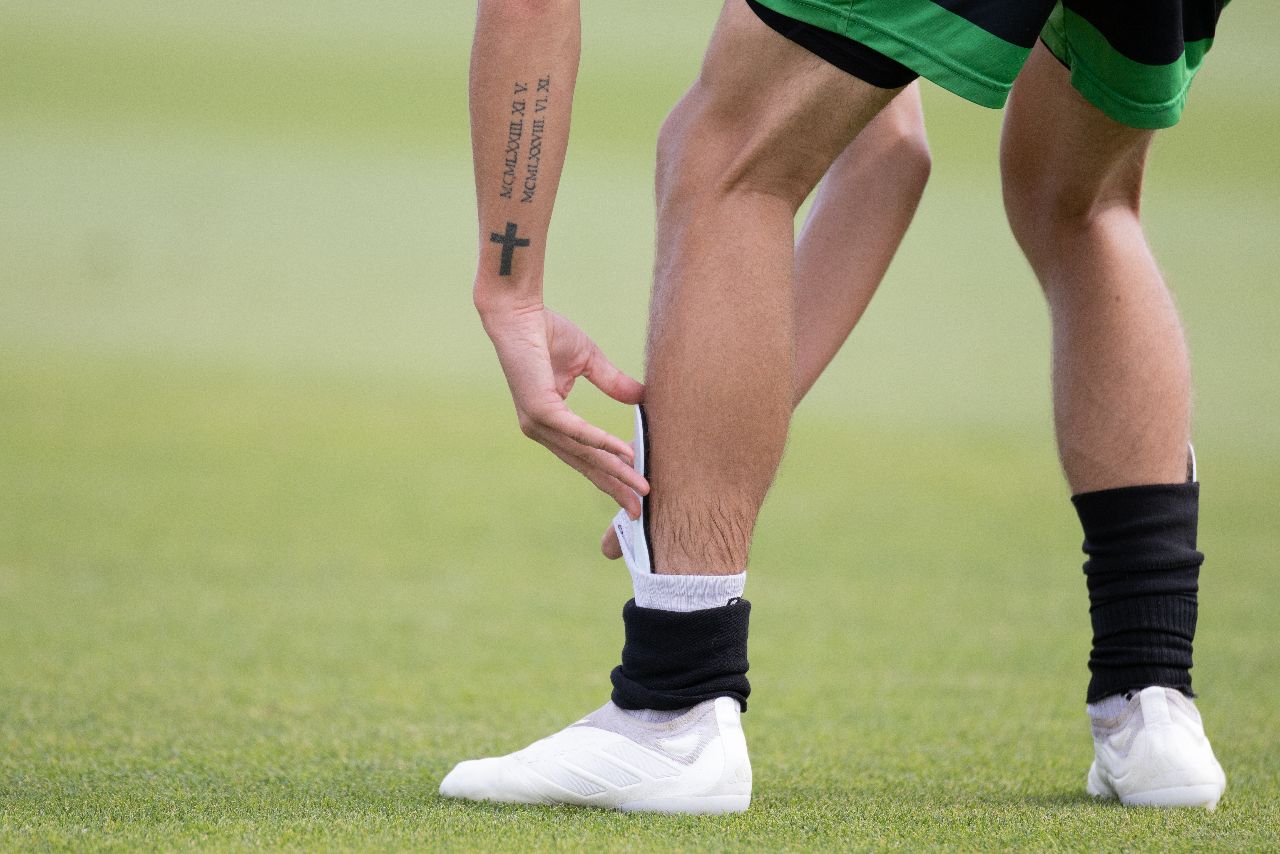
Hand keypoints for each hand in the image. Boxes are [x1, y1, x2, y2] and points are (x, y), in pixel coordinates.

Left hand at [481, 303, 648, 517]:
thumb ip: (613, 383)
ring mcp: (539, 422)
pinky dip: (603, 443)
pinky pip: (578, 432)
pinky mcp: (540, 410)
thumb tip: (642, 398)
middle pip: (585, 465)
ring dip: (615, 471)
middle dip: (614, 487)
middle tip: (639, 509)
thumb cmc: (548, 332)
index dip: (609, 474)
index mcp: (550, 421)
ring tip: (640, 486)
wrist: (520, 312)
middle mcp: (542, 428)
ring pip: (584, 454)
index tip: (633, 491)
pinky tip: (625, 453)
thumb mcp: (590, 362)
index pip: (583, 455)